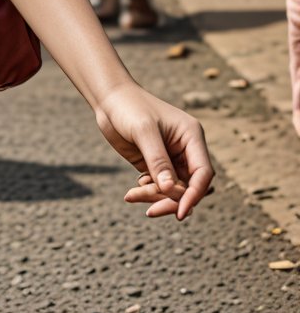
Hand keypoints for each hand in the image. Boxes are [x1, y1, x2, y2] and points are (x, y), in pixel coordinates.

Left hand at [95, 82, 213, 219]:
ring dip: (156, 197)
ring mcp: (171, 158)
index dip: (195, 195)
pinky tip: (134, 189)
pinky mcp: (156, 165)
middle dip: (171, 200)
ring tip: (131, 196)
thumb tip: (171, 191)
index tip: (179, 212)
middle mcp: (186, 149)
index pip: (203, 173)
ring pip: (173, 190)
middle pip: (190, 186)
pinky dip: (149, 193)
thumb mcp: (143, 132)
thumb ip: (158, 161)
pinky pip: (159, 187)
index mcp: (192, 137)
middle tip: (150, 212)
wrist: (109, 99)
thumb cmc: (129, 108)